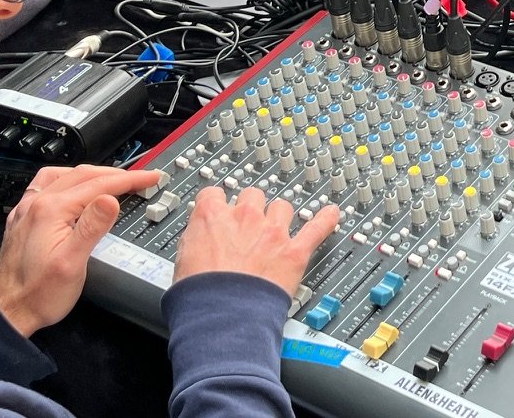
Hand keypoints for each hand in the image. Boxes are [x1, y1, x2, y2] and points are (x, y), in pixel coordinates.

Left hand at [0, 165, 161, 336]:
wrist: (8, 313)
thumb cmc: (40, 295)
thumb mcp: (73, 264)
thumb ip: (92, 227)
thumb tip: (111, 198)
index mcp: (51, 210)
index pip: (98, 185)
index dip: (129, 180)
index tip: (150, 178)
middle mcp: (36, 204)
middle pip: (81, 175)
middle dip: (114, 174)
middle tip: (140, 179)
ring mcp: (26, 210)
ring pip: (62, 176)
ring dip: (90, 174)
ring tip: (110, 180)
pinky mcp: (21, 220)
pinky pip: (45, 186)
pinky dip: (66, 181)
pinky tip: (71, 190)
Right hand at [175, 185, 342, 296]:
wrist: (221, 318)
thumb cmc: (199, 297)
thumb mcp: (181, 261)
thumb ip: (195, 241)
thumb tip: (199, 240)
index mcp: (211, 217)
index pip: (214, 194)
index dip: (217, 204)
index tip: (220, 211)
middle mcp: (244, 218)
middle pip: (253, 196)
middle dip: (251, 208)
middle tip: (249, 225)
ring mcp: (272, 233)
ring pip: (282, 207)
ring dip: (280, 216)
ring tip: (278, 229)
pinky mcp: (293, 253)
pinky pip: (316, 229)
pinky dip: (326, 221)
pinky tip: (332, 214)